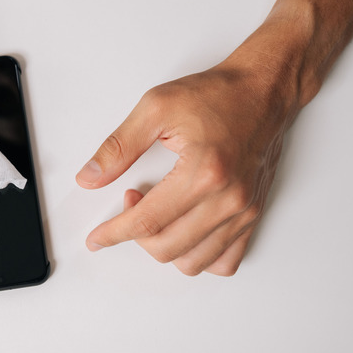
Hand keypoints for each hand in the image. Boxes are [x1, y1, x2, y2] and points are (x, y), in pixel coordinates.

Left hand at [76, 55, 295, 275]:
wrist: (263, 90)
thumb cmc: (217, 94)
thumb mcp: (156, 108)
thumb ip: (118, 147)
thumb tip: (89, 177)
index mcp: (204, 173)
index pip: (148, 222)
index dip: (114, 234)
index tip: (96, 239)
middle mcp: (229, 199)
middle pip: (167, 248)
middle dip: (136, 235)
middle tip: (130, 201)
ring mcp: (245, 211)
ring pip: (193, 262)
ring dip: (164, 247)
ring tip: (157, 213)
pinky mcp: (254, 214)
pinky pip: (225, 262)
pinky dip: (198, 257)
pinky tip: (184, 233)